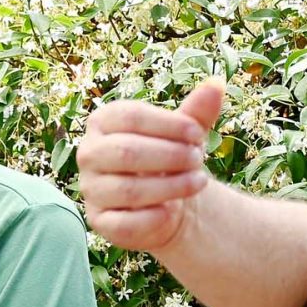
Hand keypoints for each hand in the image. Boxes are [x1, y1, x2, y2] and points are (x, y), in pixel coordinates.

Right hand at [76, 80, 225, 253]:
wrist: (165, 202)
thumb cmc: (171, 158)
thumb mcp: (185, 133)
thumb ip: (198, 111)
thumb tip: (217, 84)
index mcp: (103, 122)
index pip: (131, 116)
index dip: (169, 124)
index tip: (198, 134)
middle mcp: (89, 153)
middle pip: (127, 151)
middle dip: (170, 156)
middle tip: (198, 159)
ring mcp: (91, 189)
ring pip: (128, 189)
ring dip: (171, 186)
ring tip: (199, 181)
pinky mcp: (99, 221)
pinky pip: (125, 222)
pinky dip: (154, 217)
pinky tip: (173, 210)